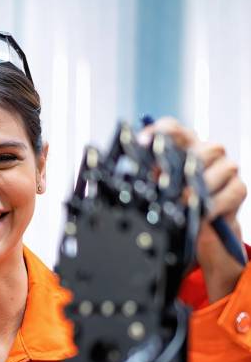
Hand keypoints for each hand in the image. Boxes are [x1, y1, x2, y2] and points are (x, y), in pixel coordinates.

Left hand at [141, 118, 246, 301]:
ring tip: (182, 201)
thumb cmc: (171, 207)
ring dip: (200, 187)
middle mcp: (206, 153)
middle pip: (201, 148)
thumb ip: (144, 177)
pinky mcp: (237, 189)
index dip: (159, 132)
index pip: (173, 129)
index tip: (142, 141)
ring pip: (221, 168)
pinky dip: (214, 204)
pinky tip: (201, 214)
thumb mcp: (153, 192)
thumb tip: (124, 171)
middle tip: (165, 181)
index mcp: (181, 147)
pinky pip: (231, 192)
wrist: (197, 232)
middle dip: (183, 165)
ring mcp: (225, 169)